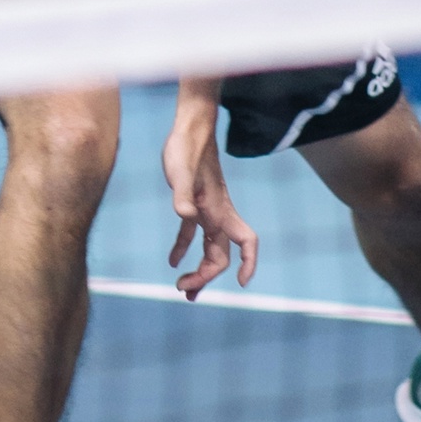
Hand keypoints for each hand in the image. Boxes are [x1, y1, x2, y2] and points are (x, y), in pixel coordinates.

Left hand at [163, 104, 256, 300]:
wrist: (188, 130)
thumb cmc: (187, 149)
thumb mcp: (181, 172)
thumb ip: (182, 194)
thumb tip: (184, 216)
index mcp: (219, 210)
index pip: (246, 241)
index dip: (249, 262)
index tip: (241, 283)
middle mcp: (217, 214)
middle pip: (220, 255)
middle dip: (207, 276)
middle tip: (185, 291)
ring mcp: (206, 210)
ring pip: (208, 249)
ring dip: (198, 270)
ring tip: (183, 289)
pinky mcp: (192, 204)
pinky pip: (191, 234)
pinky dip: (183, 249)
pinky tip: (172, 261)